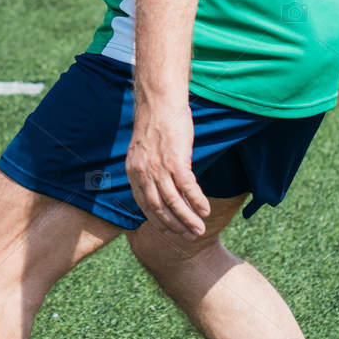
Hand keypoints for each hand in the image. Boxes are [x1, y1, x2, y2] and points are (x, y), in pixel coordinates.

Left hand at [125, 99, 210, 237]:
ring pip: (174, 201)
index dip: (158, 221)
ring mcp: (160, 167)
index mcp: (134, 172)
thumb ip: (148, 169)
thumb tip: (158, 184)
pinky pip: (187, 187)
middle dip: (175, 226)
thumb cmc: (156, 123)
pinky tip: (205, 211)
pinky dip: (196, 201)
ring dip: (188, 219)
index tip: (171, 231)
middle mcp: (144, 173)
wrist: (159, 101)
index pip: (144, 205)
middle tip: (190, 237)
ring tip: (200, 230)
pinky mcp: (176, 159)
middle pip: (160, 208)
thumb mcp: (143, 150)